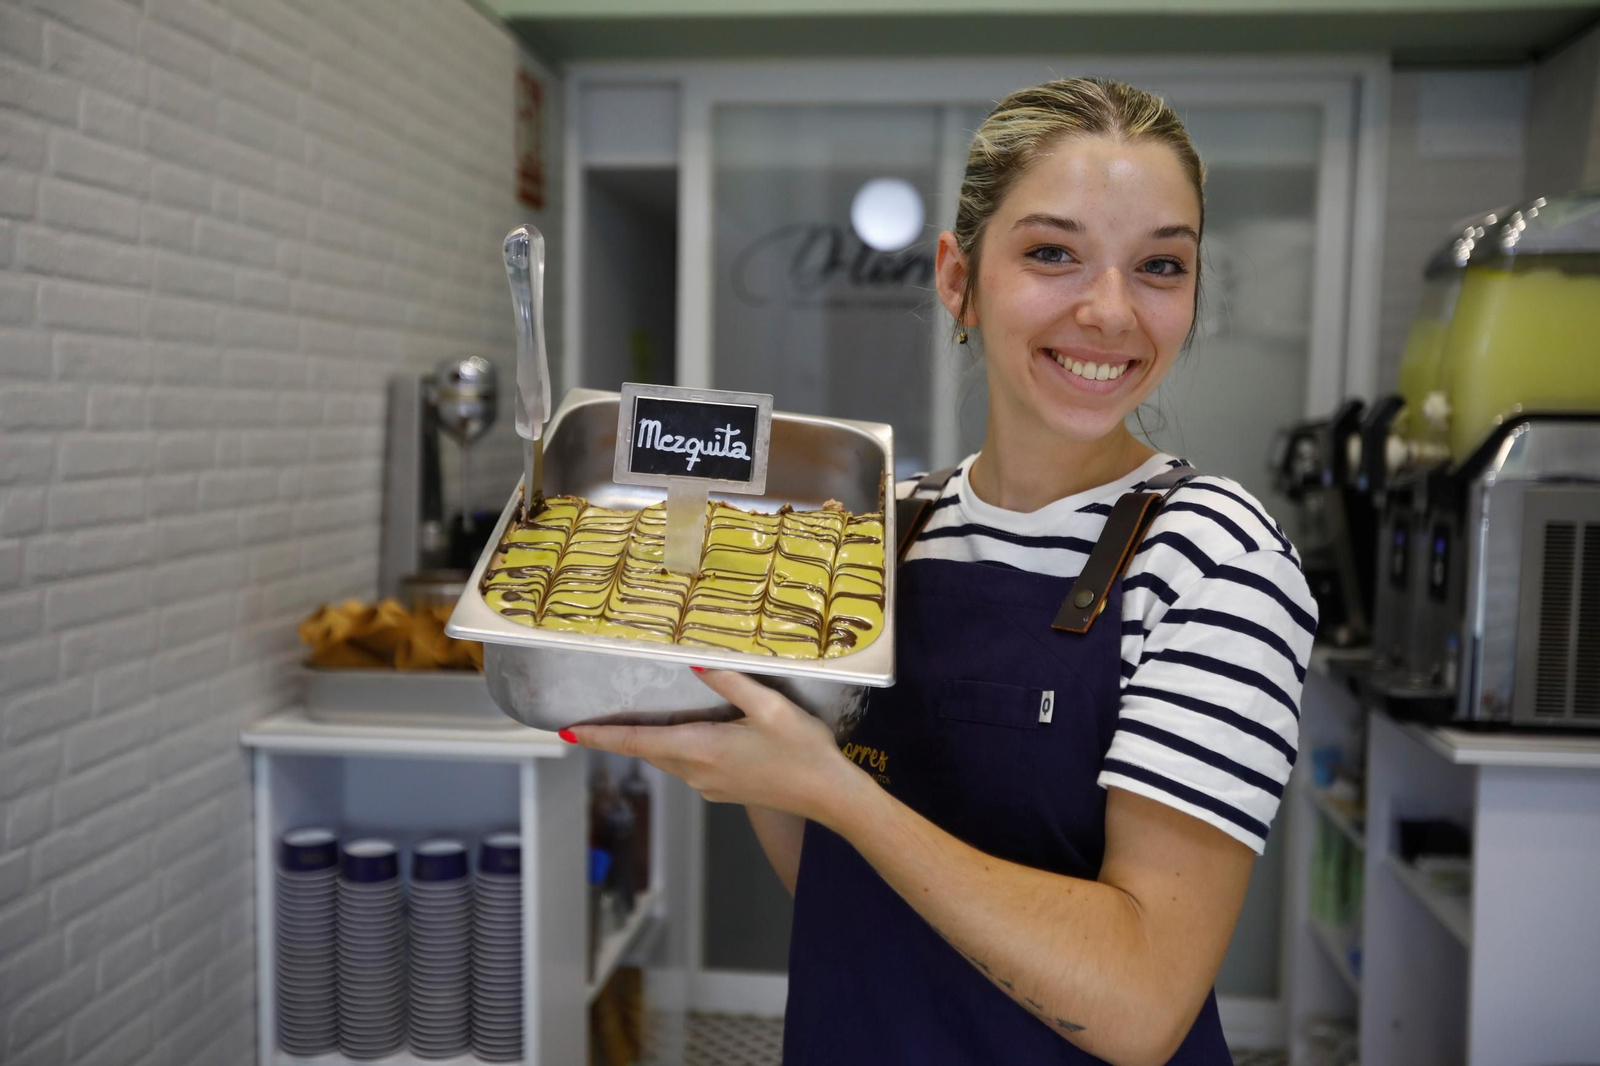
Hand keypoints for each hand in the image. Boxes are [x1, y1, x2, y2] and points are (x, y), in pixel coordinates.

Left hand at [564, 669, 865, 824]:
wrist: (829, 795)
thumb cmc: (803, 750)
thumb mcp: (770, 707)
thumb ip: (730, 683)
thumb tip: (693, 664)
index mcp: (701, 749)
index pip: (637, 742)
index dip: (600, 736)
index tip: (567, 732)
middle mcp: (697, 771)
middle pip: (647, 751)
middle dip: (618, 736)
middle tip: (589, 719)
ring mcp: (709, 785)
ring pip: (667, 759)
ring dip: (648, 741)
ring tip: (633, 720)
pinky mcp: (722, 790)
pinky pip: (686, 766)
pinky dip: (673, 748)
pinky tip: (685, 733)